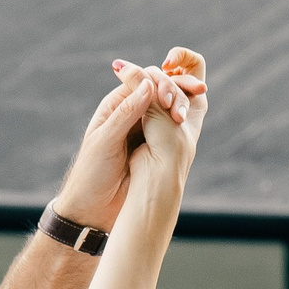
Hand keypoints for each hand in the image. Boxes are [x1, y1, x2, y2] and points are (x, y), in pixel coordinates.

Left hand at [54, 54, 198, 231]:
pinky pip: (169, 128)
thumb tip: (148, 84)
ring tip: (191, 112)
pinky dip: (181, 123)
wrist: (92, 207)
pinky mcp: (152, 146)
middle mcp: (131, 113)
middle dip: (177, 89)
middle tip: (198, 91)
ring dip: (181, 105)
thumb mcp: (105, 141)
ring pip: (167, 108)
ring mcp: (143, 129)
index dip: (161, 81)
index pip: (143, 82)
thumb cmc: (91, 173)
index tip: (173, 93)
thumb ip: (126, 113)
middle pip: (159, 91)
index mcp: (116, 106)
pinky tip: (190, 124)